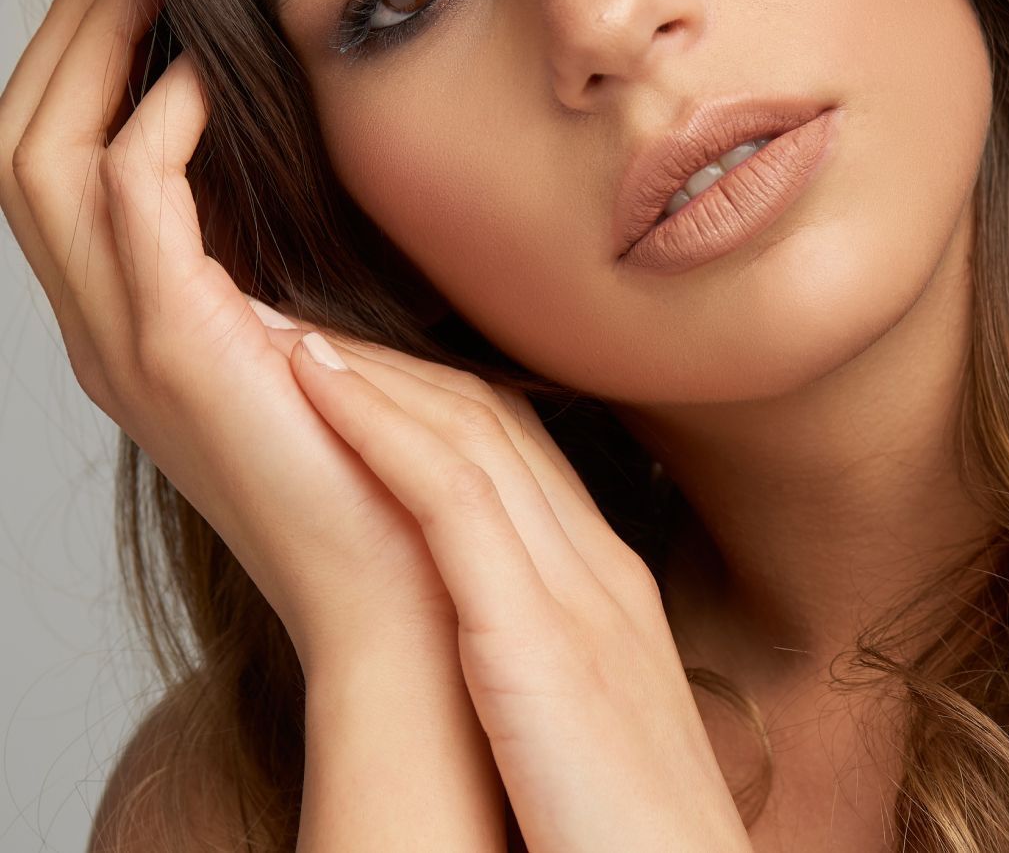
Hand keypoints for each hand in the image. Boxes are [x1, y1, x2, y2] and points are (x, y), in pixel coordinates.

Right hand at [0, 0, 482, 671]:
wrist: (400, 576)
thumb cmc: (381, 445)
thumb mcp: (313, 313)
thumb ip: (281, 235)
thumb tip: (298, 126)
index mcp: (133, 317)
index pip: (60, 160)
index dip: (86, 59)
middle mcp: (103, 327)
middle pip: (24, 140)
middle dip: (70, 31)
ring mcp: (125, 342)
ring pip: (42, 157)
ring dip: (94, 50)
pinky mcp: (179, 349)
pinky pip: (130, 199)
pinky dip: (157, 120)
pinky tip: (207, 73)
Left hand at [280, 326, 755, 852]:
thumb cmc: (618, 842)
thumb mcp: (581, 729)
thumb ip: (541, 663)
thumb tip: (466, 642)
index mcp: (609, 588)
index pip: (515, 449)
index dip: (426, 392)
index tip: (348, 362)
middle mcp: (598, 568)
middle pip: (490, 419)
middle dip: (388, 359)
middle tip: (295, 318)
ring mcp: (578, 596)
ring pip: (468, 433)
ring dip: (365, 369)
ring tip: (279, 328)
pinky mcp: (542, 641)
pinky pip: (450, 497)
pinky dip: (378, 426)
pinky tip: (313, 383)